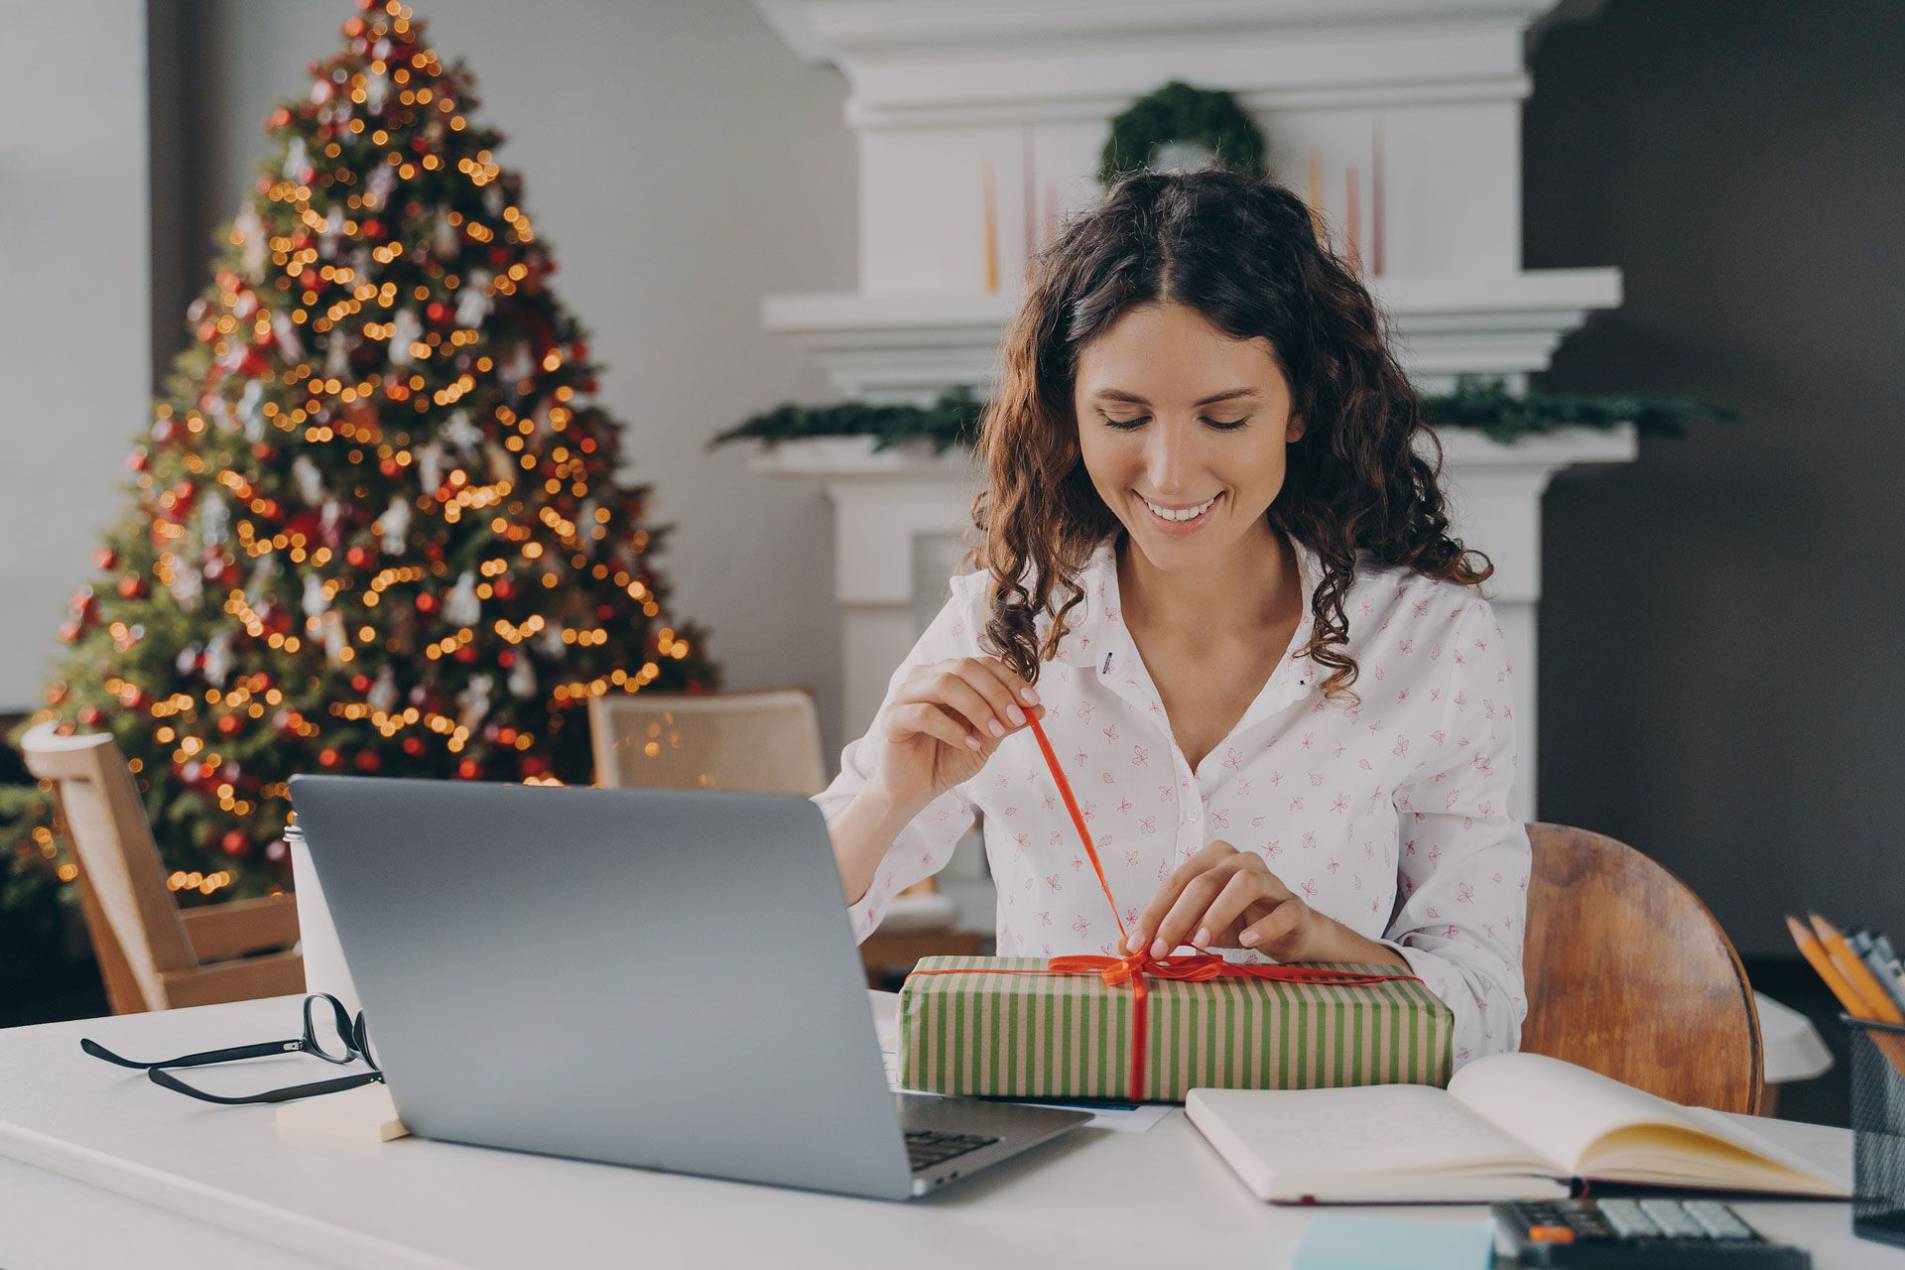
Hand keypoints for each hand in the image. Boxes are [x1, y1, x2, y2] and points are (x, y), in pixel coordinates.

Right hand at [863, 656, 1044, 816]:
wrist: (914, 790)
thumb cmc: (946, 760)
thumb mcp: (985, 741)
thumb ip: (1006, 723)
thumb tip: (1038, 708)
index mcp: (948, 676)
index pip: (981, 664)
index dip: (1009, 679)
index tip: (1032, 701)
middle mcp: (925, 678)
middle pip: (965, 668)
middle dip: (996, 692)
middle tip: (1015, 718)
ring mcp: (906, 695)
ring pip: (945, 684)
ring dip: (977, 707)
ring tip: (994, 733)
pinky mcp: (892, 718)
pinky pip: (924, 714)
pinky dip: (952, 729)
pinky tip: (969, 745)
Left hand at [1127, 840, 1319, 961]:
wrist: (1291, 933)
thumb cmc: (1239, 922)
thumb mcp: (1197, 928)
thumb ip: (1166, 932)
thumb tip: (1124, 946)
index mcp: (1212, 859)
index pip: (1176, 883)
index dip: (1153, 913)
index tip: (1135, 944)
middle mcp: (1240, 861)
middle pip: (1203, 883)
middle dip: (1176, 918)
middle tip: (1160, 950)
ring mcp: (1271, 880)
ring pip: (1243, 885)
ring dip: (1217, 912)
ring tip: (1200, 941)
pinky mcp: (1294, 905)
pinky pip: (1282, 910)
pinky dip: (1263, 925)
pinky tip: (1247, 941)